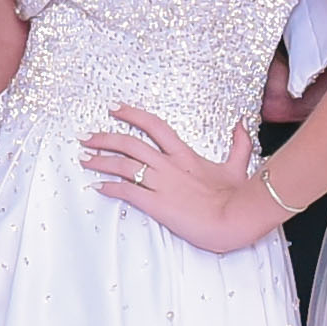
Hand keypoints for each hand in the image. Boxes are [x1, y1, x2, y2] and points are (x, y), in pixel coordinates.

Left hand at [85, 105, 282, 253]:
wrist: (236, 217)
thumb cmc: (237, 197)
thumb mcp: (237, 165)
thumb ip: (238, 144)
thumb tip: (242, 123)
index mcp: (184, 155)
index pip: (154, 125)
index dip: (131, 114)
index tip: (114, 107)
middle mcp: (168, 165)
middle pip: (129, 144)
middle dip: (104, 138)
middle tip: (86, 136)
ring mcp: (161, 184)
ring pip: (123, 165)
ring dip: (100, 161)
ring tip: (84, 158)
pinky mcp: (157, 204)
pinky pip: (127, 192)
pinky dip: (109, 188)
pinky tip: (97, 186)